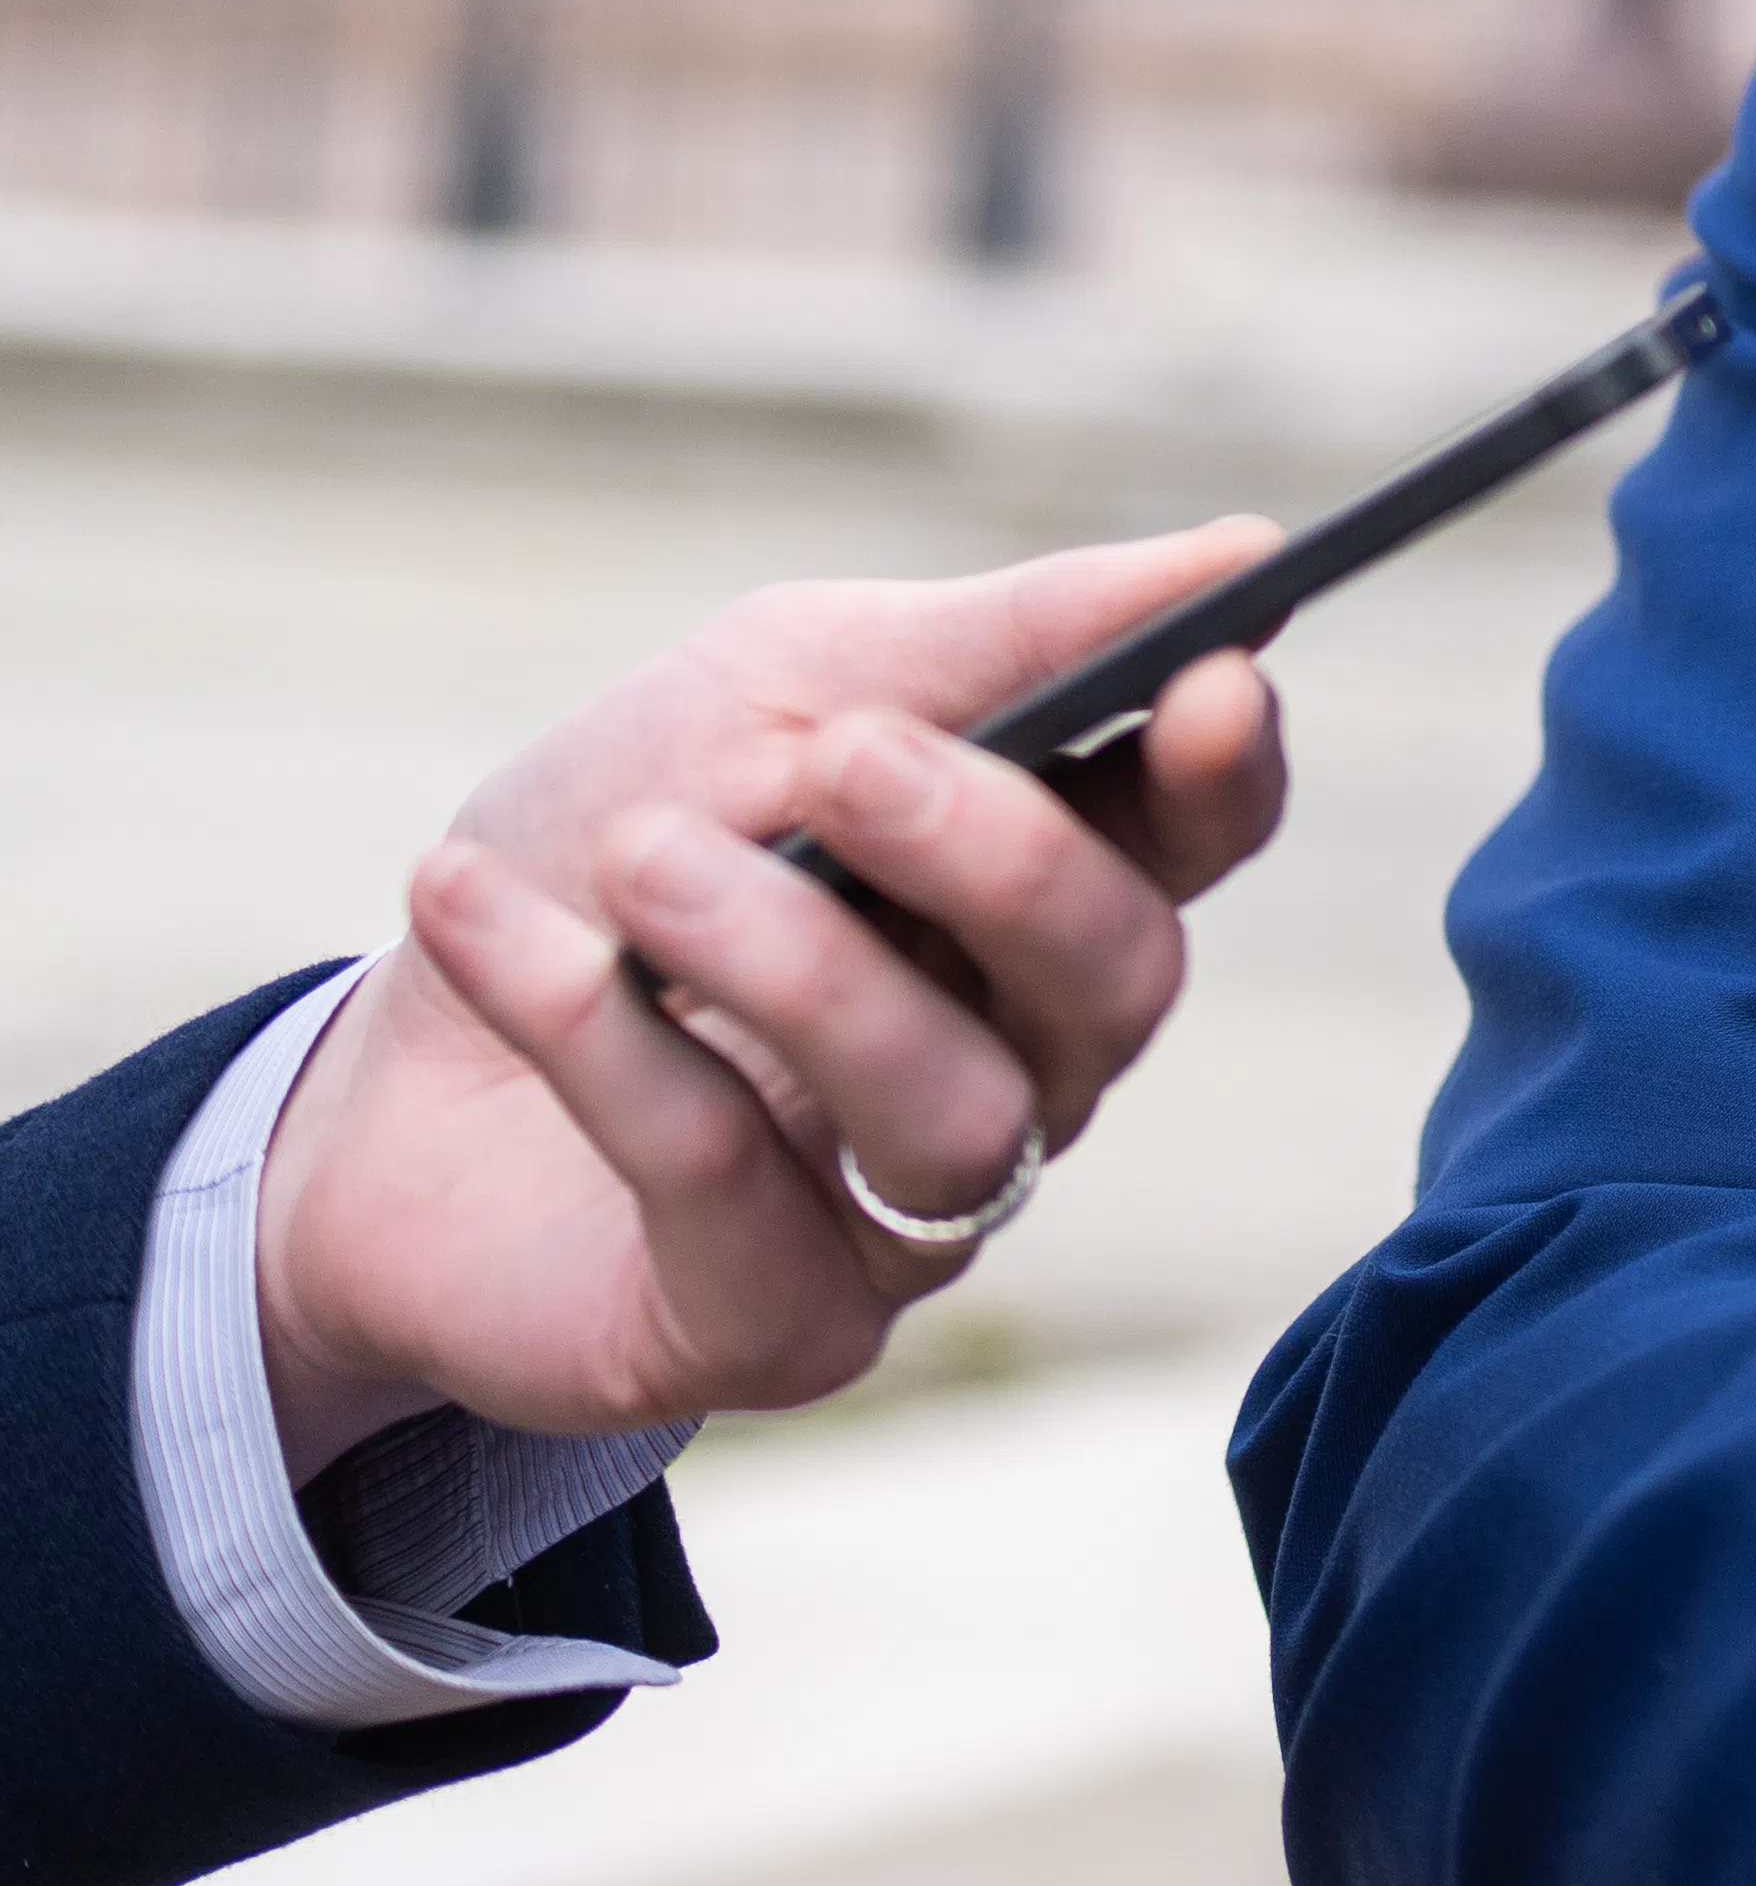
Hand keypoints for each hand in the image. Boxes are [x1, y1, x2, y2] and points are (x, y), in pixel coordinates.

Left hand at [248, 525, 1293, 1473]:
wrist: (384, 1067)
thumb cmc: (616, 848)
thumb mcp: (777, 689)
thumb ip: (995, 639)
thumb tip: (1242, 554)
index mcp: (1045, 893)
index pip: (1199, 840)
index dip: (1226, 772)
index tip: (1205, 677)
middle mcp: (1023, 1061)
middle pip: (1121, 980)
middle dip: (1000, 857)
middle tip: (840, 759)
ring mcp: (916, 1214)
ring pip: (961, 1112)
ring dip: (795, 963)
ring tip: (637, 858)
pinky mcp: (776, 1330)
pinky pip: (735, 1194)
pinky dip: (606, 1045)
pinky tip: (488, 925)